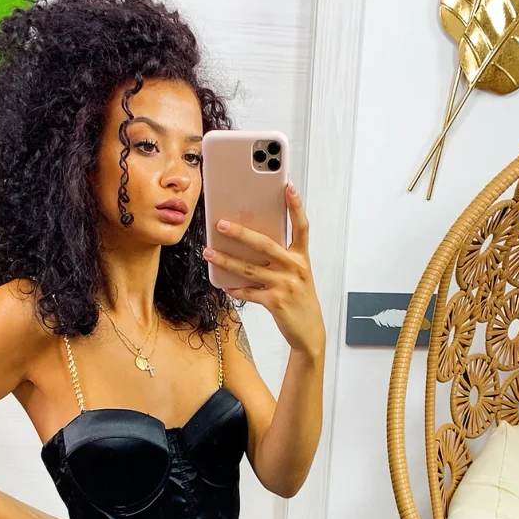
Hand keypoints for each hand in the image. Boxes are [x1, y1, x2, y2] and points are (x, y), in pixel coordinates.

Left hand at [202, 183, 324, 357]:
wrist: (309, 331)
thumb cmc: (300, 299)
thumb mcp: (298, 274)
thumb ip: (281, 258)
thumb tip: (251, 244)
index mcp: (301, 258)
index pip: (301, 227)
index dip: (296, 206)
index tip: (288, 187)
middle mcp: (295, 268)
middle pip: (264, 244)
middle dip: (240, 233)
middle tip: (221, 224)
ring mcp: (285, 285)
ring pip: (249, 269)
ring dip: (226, 260)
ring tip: (209, 252)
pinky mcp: (275, 302)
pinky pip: (249, 292)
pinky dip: (235, 289)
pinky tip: (225, 286)